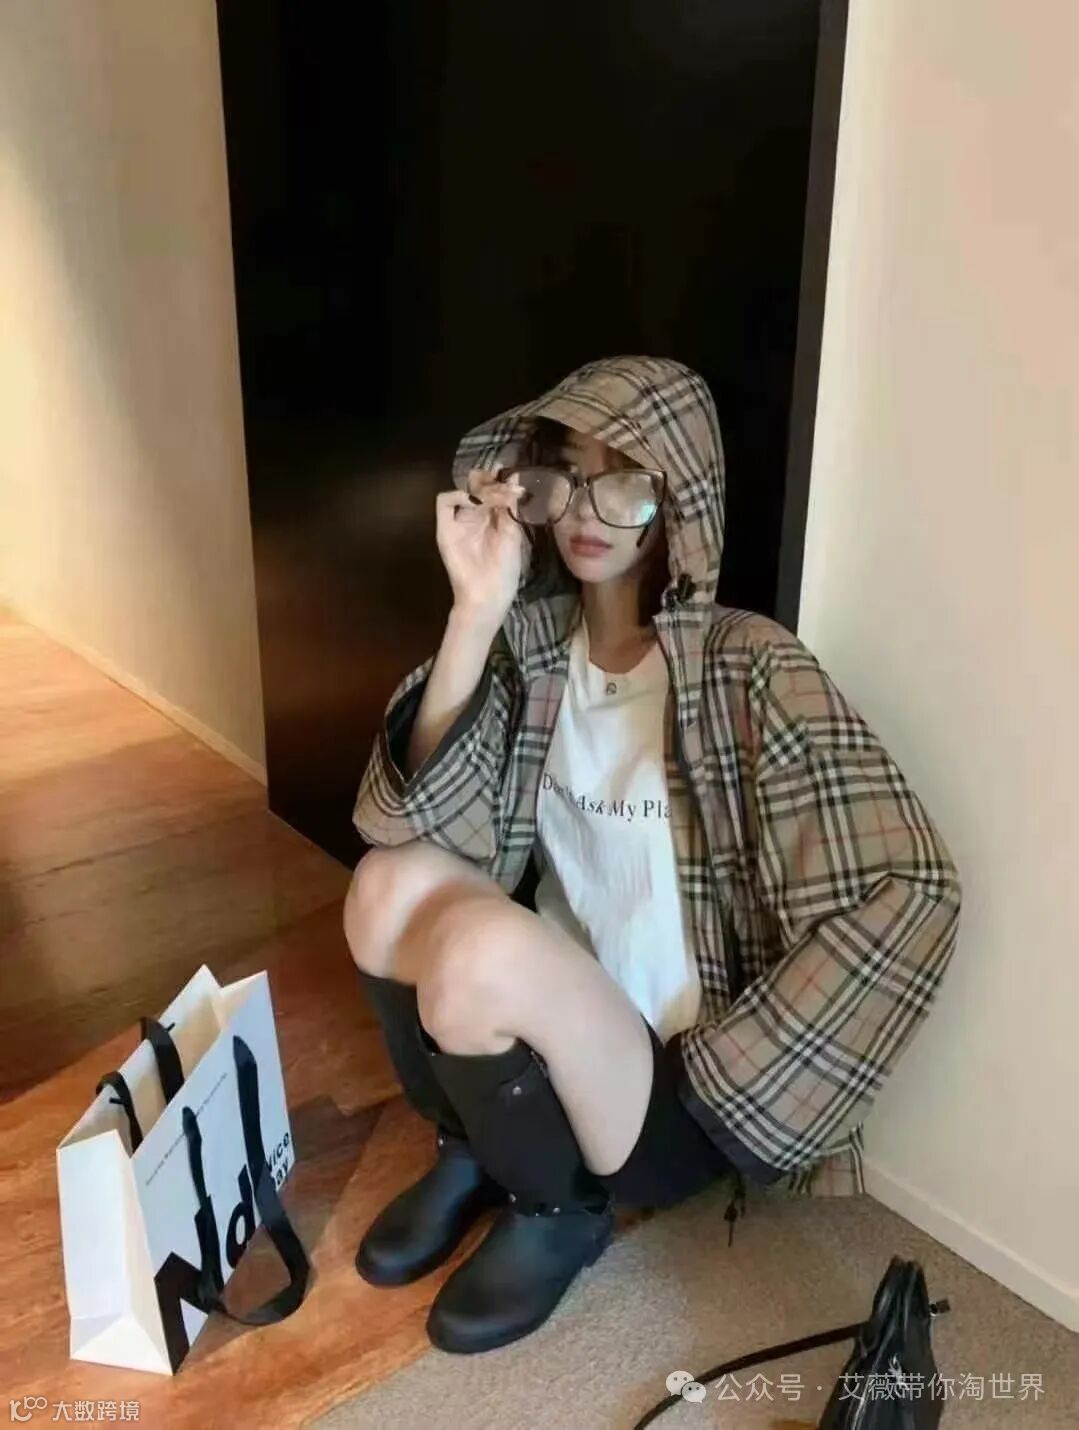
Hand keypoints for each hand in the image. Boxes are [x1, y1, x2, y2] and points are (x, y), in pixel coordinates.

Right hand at [435, 467, 527, 629]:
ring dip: (480, 488)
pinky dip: (458, 496)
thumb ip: (511, 508)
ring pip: (464, 490)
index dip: (501, 481)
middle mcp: (475, 517)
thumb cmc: (505, 569)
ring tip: (496, 496)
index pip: (493, 490)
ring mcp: (459, 521)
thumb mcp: (513, 533)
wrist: (489, 594)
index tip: (515, 478)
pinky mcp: (445, 529)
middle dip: (490, 480)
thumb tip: (515, 480)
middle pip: (477, 486)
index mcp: (493, 518)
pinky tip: (476, 503)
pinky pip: (443, 502)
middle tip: (503, 482)